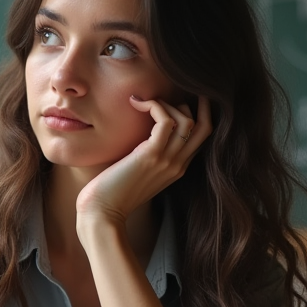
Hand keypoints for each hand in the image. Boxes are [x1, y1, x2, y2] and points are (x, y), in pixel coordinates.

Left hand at [75, 94, 212, 227]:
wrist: (102, 214)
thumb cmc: (111, 193)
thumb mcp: (136, 172)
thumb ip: (146, 155)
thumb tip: (139, 132)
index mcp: (176, 168)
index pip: (201, 136)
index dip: (198, 113)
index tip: (181, 98)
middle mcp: (177, 164)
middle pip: (204, 126)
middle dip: (193, 102)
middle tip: (168, 92)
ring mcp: (167, 161)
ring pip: (187, 120)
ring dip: (167, 103)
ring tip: (143, 102)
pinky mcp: (151, 156)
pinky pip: (165, 121)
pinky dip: (154, 106)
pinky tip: (136, 104)